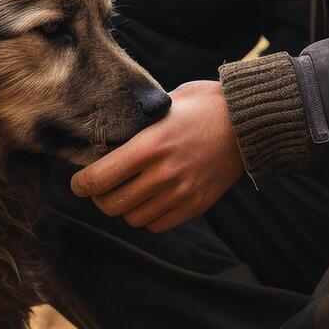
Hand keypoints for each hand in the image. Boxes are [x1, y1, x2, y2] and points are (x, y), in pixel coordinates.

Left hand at [70, 79, 243, 232]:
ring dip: (124, 208)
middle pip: (112, 204)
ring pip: (133, 218)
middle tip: (100, 188)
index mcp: (150, 145)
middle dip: (99, 198)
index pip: (99, 178)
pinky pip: (157, 224)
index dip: (81, 185)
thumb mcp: (166, 104)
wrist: (250, 123)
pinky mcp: (195, 205)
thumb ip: (139, 123)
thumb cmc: (206, 106)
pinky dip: (147, 216)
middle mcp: (163, 173)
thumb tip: (110, 138)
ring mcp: (180, 192)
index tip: (78, 183)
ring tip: (127, 192)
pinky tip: (150, 199)